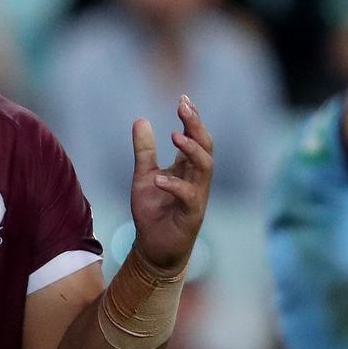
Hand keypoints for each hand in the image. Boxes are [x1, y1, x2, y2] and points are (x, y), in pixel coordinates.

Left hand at [128, 96, 212, 275]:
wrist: (154, 249)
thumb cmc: (153, 212)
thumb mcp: (143, 176)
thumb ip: (144, 150)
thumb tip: (141, 120)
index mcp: (187, 168)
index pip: (196, 137)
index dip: (192, 118)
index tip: (184, 99)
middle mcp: (196, 179)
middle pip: (206, 146)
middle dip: (196, 125)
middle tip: (184, 107)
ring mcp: (197, 196)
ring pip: (205, 168)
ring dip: (192, 150)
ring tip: (174, 136)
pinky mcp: (192, 215)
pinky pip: (189, 197)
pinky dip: (174, 186)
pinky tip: (158, 179)